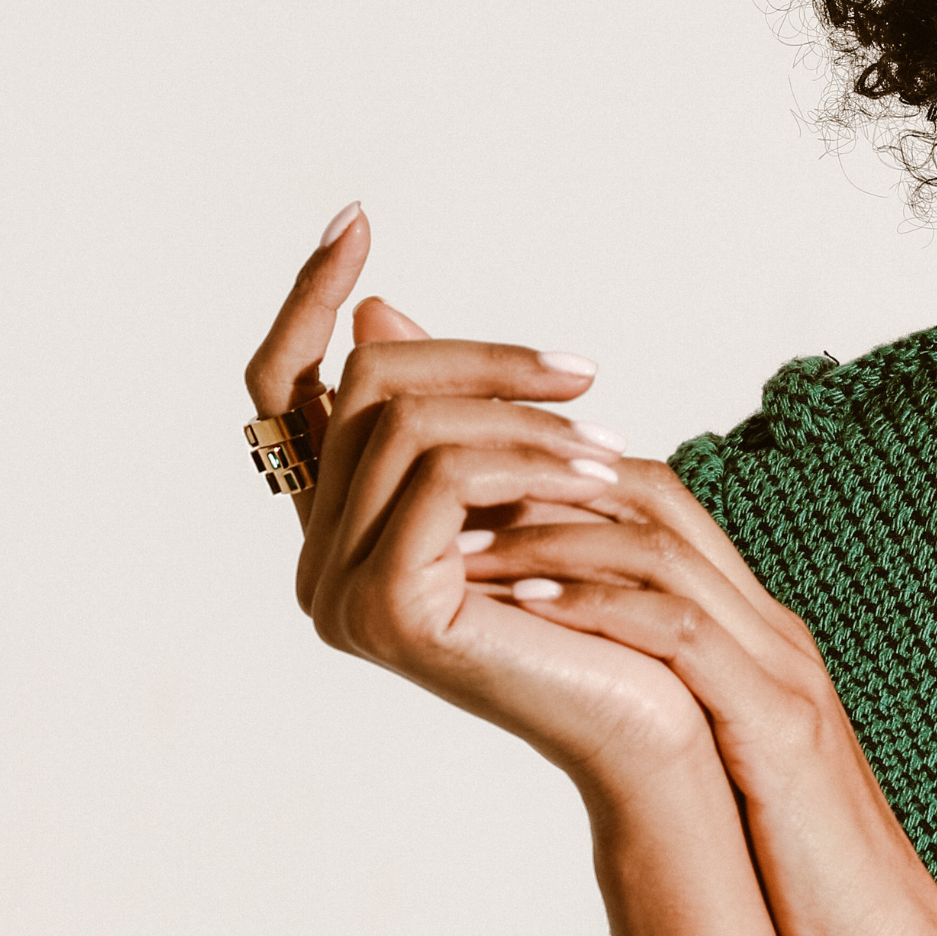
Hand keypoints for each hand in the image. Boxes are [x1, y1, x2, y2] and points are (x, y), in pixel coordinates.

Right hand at [243, 205, 717, 790]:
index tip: (356, 220)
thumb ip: (451, 409)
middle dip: (481, 359)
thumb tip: (384, 308)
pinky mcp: (385, 610)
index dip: (308, 298)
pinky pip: (443, 478)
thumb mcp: (523, 482)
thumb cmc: (599, 598)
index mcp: (338, 521)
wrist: (654, 715)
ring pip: (408, 422)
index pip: (282, 387)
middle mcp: (317, 558)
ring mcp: (337, 592)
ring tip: (612, 443)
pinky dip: (530, 461)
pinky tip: (600, 478)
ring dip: (526, 418)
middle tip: (581, 371)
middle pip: (365, 383)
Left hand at [457, 483, 936, 935]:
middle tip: (448, 493)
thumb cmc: (808, 881)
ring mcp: (784, 674)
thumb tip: (587, 711)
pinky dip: (601, 609)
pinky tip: (527, 609)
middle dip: (548, 480)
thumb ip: (678, 721)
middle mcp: (776, 635)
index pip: (664, 512)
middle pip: (661, 500)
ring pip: (664, 551)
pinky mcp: (779, 729)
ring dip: (553, 536)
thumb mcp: (732, 773)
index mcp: (765, 639)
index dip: (566, 486)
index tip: (469, 501)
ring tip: (460, 543)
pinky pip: (684, 636)